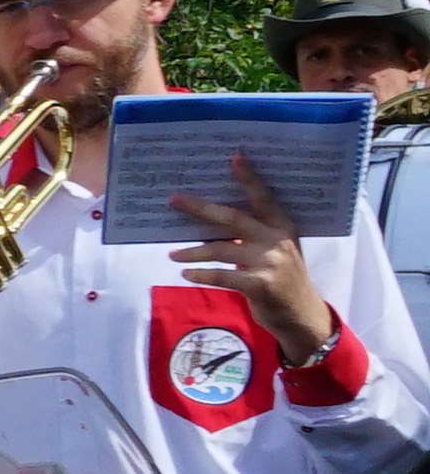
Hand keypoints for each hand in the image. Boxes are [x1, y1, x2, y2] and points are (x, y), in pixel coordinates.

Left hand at [176, 159, 338, 360]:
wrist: (301, 316)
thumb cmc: (282, 278)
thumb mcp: (277, 250)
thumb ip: (254, 235)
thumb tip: (213, 219)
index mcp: (283, 227)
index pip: (263, 198)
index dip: (249, 178)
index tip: (234, 157)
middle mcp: (277, 240)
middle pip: (233, 218)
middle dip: (201, 208)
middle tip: (175, 200)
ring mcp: (269, 263)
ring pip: (221, 249)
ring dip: (192, 252)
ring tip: (172, 255)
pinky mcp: (259, 285)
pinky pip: (221, 276)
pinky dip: (201, 274)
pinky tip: (186, 274)